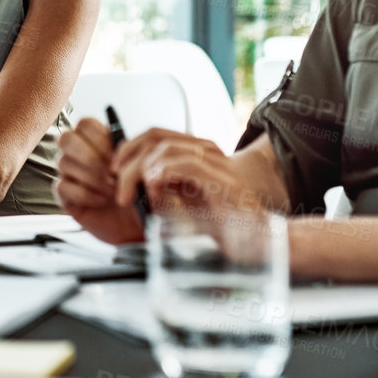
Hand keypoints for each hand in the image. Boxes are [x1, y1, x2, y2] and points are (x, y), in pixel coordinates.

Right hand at [55, 118, 142, 244]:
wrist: (136, 224)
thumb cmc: (138, 193)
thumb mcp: (138, 169)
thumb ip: (126, 152)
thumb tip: (118, 147)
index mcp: (95, 140)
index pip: (84, 124)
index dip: (99, 137)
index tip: (116, 154)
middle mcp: (77, 153)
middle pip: (66, 139)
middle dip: (91, 157)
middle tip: (111, 174)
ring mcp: (68, 173)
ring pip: (64, 163)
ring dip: (93, 178)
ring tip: (113, 190)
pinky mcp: (64, 194)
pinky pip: (63, 186)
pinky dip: (85, 194)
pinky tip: (101, 201)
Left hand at [116, 128, 266, 219]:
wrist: (262, 243)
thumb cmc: (227, 227)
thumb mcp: (186, 204)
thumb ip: (166, 189)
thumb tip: (137, 181)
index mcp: (198, 155)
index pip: (157, 134)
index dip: (130, 147)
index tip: (116, 169)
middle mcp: (208, 154)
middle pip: (156, 137)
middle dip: (128, 159)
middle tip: (118, 185)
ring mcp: (217, 165)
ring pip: (165, 149)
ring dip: (141, 171)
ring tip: (136, 195)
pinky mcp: (222, 182)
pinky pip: (184, 165)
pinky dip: (162, 175)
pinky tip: (155, 191)